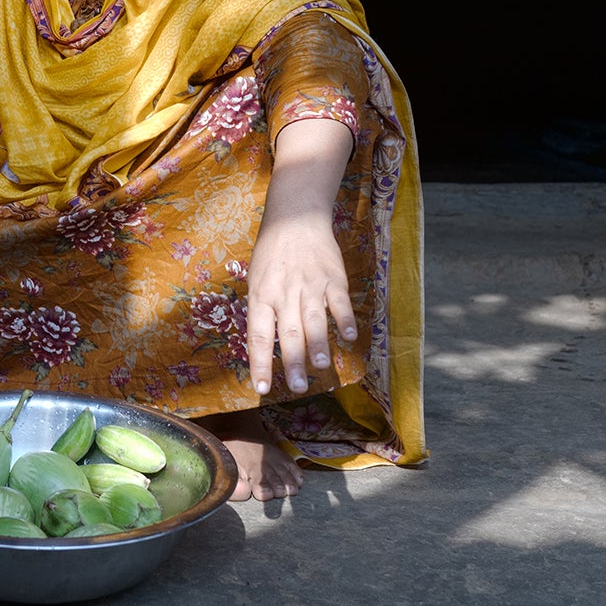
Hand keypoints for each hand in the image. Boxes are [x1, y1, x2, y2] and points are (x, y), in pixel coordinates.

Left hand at [246, 115, 357, 396]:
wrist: (296, 216)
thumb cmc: (271, 253)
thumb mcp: (256, 280)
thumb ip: (263, 312)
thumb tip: (264, 347)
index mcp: (261, 296)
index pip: (258, 337)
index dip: (260, 364)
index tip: (262, 389)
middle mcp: (285, 293)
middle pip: (289, 334)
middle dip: (292, 363)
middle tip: (298, 388)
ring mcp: (310, 286)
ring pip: (314, 321)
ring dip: (318, 345)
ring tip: (322, 367)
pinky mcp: (333, 278)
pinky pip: (340, 302)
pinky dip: (345, 320)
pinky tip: (350, 337)